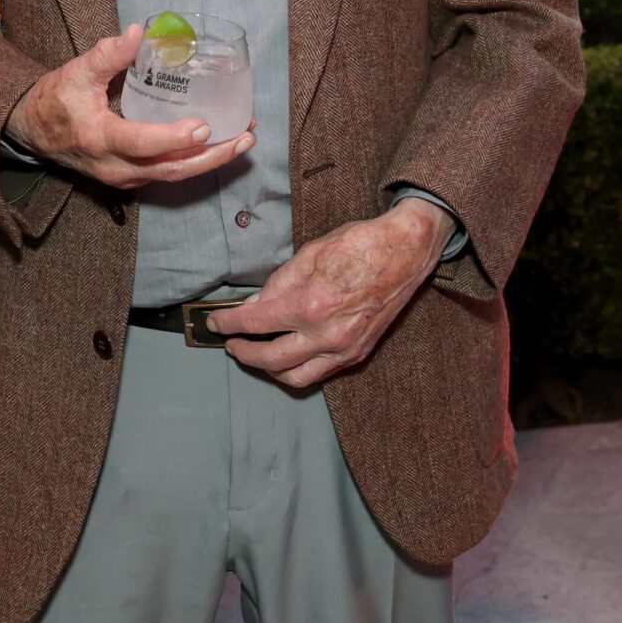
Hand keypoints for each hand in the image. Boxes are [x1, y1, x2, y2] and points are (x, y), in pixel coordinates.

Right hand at [9, 24, 254, 189]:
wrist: (32, 131)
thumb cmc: (55, 100)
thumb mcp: (76, 72)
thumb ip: (108, 54)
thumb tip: (139, 32)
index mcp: (100, 139)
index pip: (142, 143)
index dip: (174, 137)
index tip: (204, 126)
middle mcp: (114, 167)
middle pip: (170, 170)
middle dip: (212, 157)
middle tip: (243, 139)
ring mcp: (123, 176)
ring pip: (172, 175)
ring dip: (209, 161)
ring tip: (242, 141)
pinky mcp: (129, 176)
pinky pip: (166, 173)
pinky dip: (194, 161)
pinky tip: (216, 144)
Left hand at [206, 198, 453, 387]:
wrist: (406, 252)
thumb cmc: (360, 245)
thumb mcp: (311, 253)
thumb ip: (279, 283)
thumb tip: (254, 304)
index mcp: (311, 304)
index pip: (255, 323)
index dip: (228, 324)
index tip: (214, 323)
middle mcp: (327, 335)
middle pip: (270, 360)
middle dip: (243, 353)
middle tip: (231, 343)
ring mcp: (344, 350)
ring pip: (295, 377)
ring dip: (269, 369)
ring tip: (256, 352)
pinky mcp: (358, 354)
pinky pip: (319, 373)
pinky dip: (297, 368)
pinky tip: (288, 352)